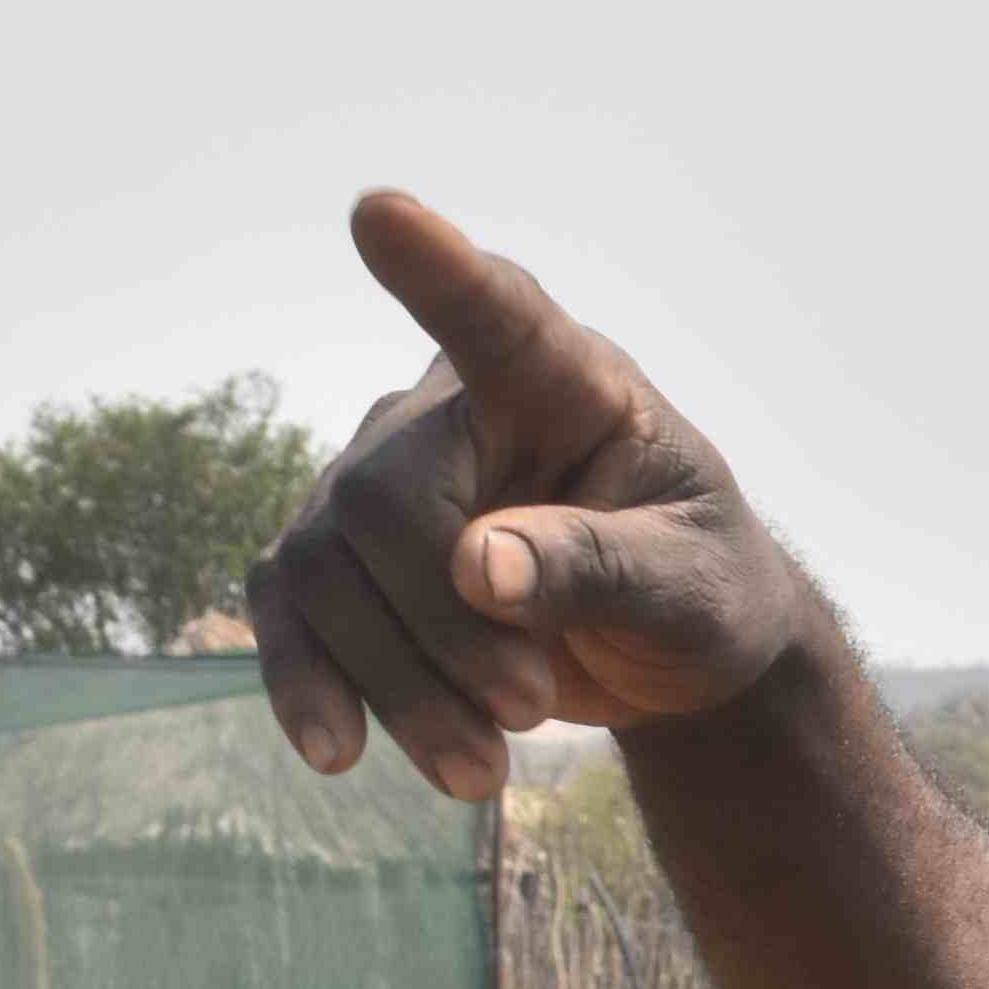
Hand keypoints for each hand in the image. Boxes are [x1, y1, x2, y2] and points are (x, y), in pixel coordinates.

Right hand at [247, 189, 806, 798]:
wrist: (671, 647)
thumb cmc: (702, 586)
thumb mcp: (692, 588)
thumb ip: (602, 566)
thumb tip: (480, 567)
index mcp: (563, 382)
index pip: (497, 317)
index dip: (437, 268)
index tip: (380, 212)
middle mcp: (450, 409)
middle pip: (382, 504)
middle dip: (443, 630)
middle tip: (532, 713)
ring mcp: (380, 477)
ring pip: (324, 570)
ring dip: (394, 686)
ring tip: (482, 776)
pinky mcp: (344, 558)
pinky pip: (286, 608)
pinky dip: (306, 684)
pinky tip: (337, 754)